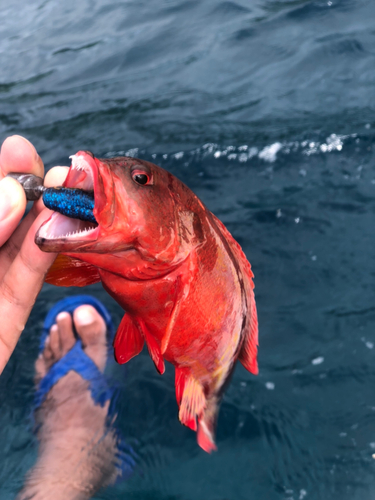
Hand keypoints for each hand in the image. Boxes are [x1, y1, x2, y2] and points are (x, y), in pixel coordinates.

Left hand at [0, 135, 67, 373]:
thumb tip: (8, 195)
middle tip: (49, 166)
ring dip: (47, 214)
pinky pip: (30, 275)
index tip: (17, 151)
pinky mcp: (7, 314)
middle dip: (24, 186)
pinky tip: (65, 224)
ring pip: (20, 241)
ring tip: (71, 187)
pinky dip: (49, 248)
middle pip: (0, 214)